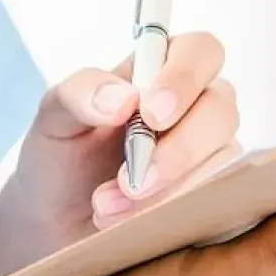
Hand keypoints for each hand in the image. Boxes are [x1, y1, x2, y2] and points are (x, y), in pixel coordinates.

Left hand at [5, 31, 238, 256]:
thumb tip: (123, 98)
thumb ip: (79, 94)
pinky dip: (174, 216)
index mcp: (162, 71)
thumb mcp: (53, 118)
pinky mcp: (213, 199)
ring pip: (222, 163)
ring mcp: (210, 155)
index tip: (150, 114)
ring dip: (166, 192)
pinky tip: (130, 224)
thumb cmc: (60, 155)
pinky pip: (220, 205)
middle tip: (130, 181)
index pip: (200, 50)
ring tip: (106, 208)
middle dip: (177, 151)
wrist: (54, 221)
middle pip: (221, 110)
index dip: (185, 78)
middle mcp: (196, 108)